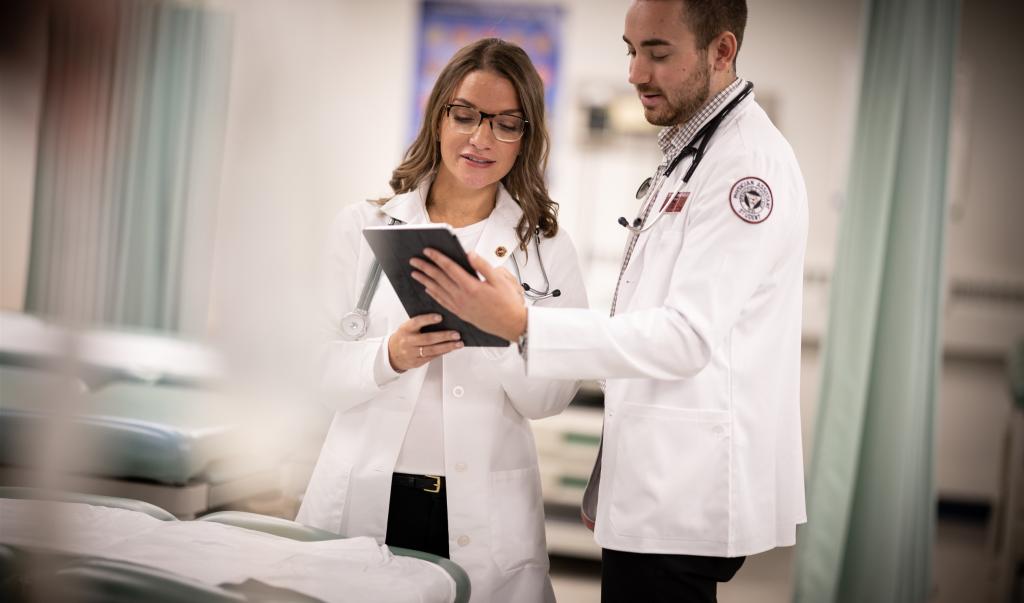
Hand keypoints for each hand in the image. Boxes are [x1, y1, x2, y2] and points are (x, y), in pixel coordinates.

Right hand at [388, 314, 462, 371]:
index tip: (440, 317)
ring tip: (458, 343)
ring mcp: (412, 353)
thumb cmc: (404, 337)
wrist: (392, 354)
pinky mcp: (417, 362)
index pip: (417, 322)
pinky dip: (443, 352)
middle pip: (428, 339)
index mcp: (405, 329)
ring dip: (448, 346)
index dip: (428, 319)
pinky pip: (432, 357)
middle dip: (444, 336)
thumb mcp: (407, 327)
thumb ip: (420, 324)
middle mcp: (408, 341)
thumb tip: (442, 319)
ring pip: (432, 350)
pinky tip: (451, 349)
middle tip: (456, 334)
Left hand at [410, 249, 526, 341]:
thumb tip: (470, 254)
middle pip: (439, 278)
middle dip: (425, 268)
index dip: (437, 258)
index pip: (449, 268)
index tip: (427, 250)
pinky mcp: (461, 313)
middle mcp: (462, 296)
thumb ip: (483, 266)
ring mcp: (460, 306)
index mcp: (471, 286)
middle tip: (414, 261)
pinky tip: (427, 290)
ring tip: (415, 273)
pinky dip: (433, 294)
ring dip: (425, 280)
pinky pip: (442, 302)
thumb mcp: (500, 280)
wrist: (511, 324)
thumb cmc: (508, 303)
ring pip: (437, 290)